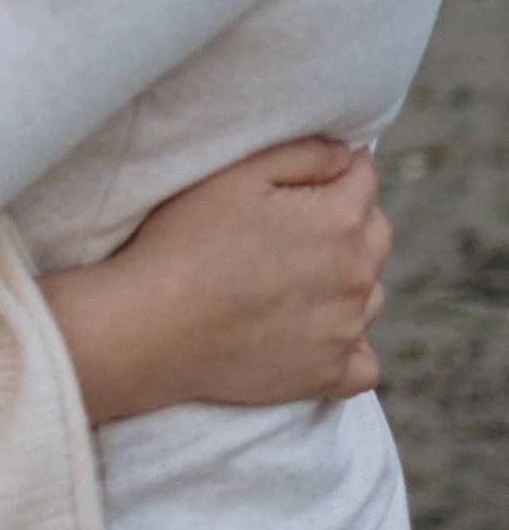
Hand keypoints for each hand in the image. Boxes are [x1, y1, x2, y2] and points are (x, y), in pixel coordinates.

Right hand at [43, 138, 388, 425]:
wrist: (151, 326)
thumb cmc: (185, 241)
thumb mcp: (236, 174)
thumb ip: (304, 153)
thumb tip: (348, 154)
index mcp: (339, 220)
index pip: (363, 176)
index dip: (334, 169)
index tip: (302, 177)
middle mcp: (357, 276)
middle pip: (377, 233)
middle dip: (350, 220)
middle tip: (296, 226)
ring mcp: (346, 331)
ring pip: (372, 294)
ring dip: (348, 280)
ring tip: (294, 280)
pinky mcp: (328, 376)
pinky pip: (364, 365)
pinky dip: (350, 349)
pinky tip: (317, 336)